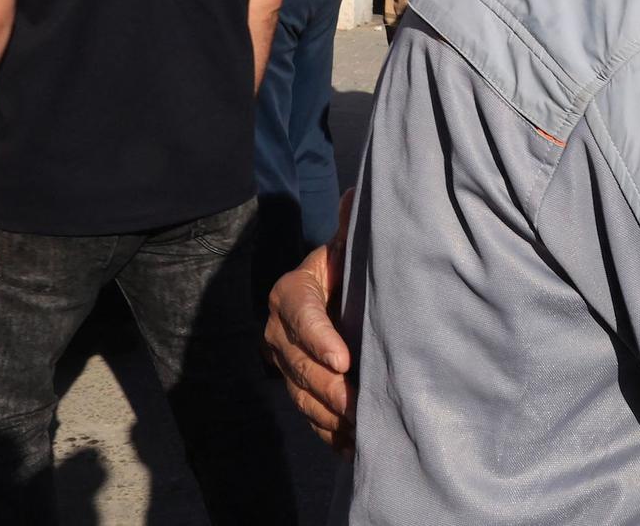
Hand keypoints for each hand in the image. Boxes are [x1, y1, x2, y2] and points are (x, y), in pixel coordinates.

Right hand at [264, 190, 354, 451]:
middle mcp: (278, 332)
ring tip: (362, 427)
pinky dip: (330, 432)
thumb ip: (350, 228)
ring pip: (304, 395)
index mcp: (290, 293)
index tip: (344, 359)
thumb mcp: (344, 248)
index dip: (321, 339)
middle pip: (302, 365)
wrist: (324, 294)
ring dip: (331, 415)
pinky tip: (355, 444)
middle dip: (332, 387)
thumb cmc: (342, 268)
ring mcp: (283, 364)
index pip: (303, 317)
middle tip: (360, 404)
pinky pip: (308, 414)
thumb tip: (359, 193)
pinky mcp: (294, 388)